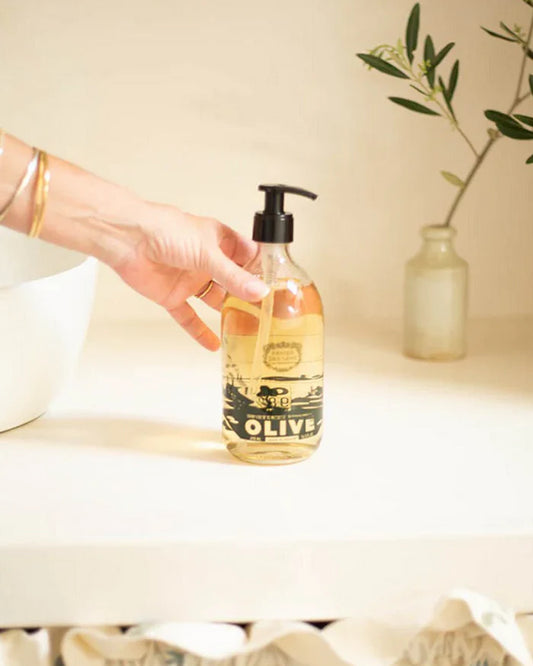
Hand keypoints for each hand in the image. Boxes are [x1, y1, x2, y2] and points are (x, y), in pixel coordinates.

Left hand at [111, 202, 267, 350]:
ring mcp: (190, 279)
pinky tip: (213, 344)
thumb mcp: (208, 253)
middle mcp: (206, 261)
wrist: (127, 239)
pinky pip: (189, 317)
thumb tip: (260, 292)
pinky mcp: (172, 295)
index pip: (249, 258)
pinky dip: (199, 331)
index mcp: (219, 241)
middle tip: (267, 316)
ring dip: (228, 315)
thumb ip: (234, 276)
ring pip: (214, 301)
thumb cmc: (165, 230)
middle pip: (233, 283)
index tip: (278, 290)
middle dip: (248, 299)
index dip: (262, 273)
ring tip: (247, 332)